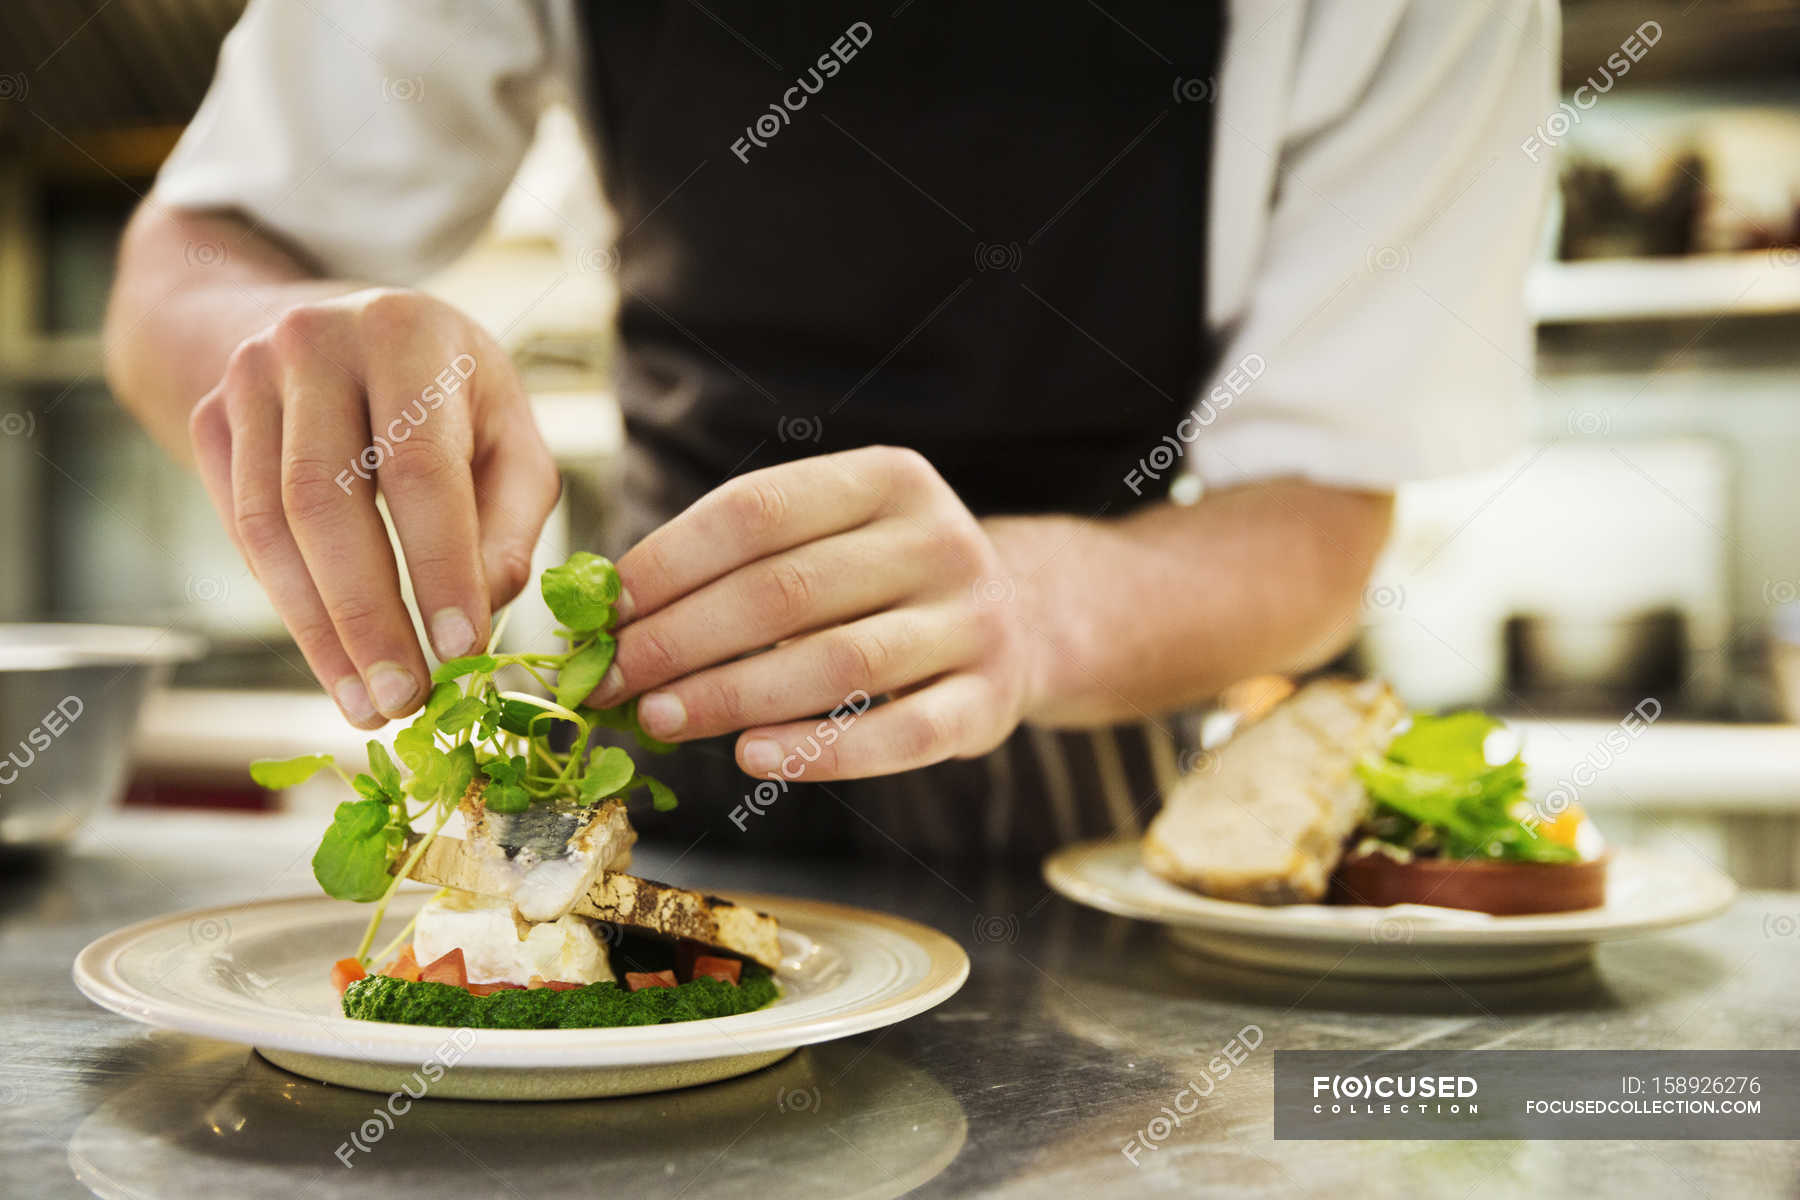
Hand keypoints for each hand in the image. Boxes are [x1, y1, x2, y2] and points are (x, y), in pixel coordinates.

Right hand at [187, 288, 559, 727]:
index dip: (438, 566)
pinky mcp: (211, 419)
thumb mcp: (509, 436)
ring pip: (271, 526)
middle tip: (403, 700)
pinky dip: (288, 603)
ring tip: (365, 703)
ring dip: (318, 630)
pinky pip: (242, 530)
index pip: (420, 469)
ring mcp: (248, 378)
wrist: (338, 330)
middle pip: (327, 502)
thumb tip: (485, 605)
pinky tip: (330, 658)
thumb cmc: (451, 398)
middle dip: (367, 616)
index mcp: (406, 334)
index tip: (461, 649)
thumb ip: (511, 521)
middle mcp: (314, 343)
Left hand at [592, 447, 1043, 781]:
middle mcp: (939, 540)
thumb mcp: (835, 535)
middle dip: (683, 638)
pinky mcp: (988, 701)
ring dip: (732, 697)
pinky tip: (751, 757)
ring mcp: (973, 621)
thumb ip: (745, 559)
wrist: (1026, 619)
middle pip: (786, 590)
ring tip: (660, 720)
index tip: (607, 609)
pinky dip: (819, 751)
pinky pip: (899, 735)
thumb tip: (615, 611)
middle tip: (614, 679)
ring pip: (836, 663)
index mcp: (888, 478)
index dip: (670, 560)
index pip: (758, 510)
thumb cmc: (885, 580)